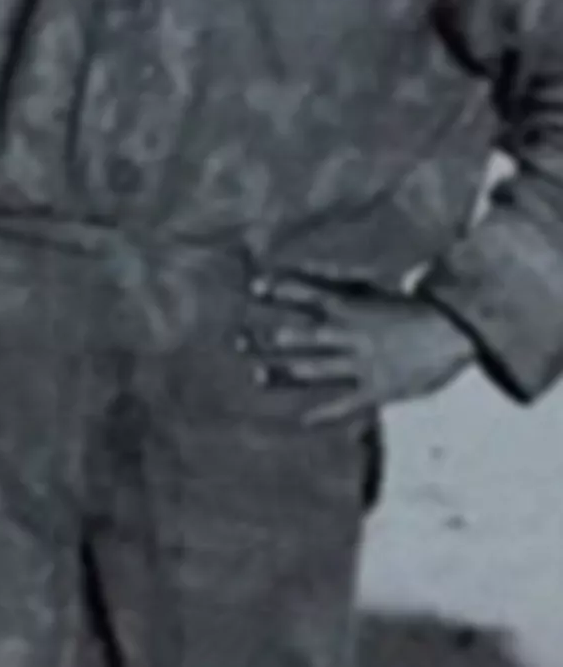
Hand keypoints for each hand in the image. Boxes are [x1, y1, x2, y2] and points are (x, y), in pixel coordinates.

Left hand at [243, 276, 475, 424]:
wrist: (452, 333)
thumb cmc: (409, 307)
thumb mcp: (368, 286)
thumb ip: (332, 279)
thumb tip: (298, 266)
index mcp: (348, 307)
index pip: (304, 294)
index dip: (278, 290)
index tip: (252, 288)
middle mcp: (347, 334)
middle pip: (299, 335)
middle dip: (266, 338)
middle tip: (236, 340)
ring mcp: (360, 363)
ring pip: (313, 369)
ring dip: (282, 372)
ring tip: (255, 374)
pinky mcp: (377, 389)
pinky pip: (345, 404)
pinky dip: (323, 414)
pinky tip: (302, 421)